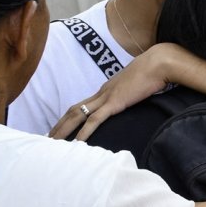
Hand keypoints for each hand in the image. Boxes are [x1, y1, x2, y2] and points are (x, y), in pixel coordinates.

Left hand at [48, 43, 182, 140]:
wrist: (158, 63)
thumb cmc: (153, 73)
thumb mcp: (138, 86)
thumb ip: (132, 93)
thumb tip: (135, 97)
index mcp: (106, 90)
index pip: (82, 105)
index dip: (69, 117)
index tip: (60, 128)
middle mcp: (101, 93)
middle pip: (73, 110)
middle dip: (59, 125)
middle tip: (47, 138)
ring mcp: (106, 97)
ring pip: (77, 115)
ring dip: (63, 129)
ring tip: (52, 142)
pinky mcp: (115, 103)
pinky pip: (95, 120)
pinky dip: (84, 133)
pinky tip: (76, 143)